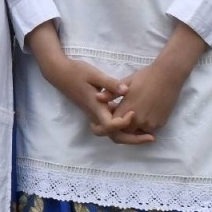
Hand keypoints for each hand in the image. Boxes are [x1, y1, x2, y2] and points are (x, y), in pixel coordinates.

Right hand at [27, 22, 151, 143]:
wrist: (59, 73)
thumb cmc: (76, 72)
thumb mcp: (93, 74)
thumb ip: (110, 83)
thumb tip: (126, 90)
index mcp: (95, 106)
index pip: (110, 125)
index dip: (123, 123)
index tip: (133, 112)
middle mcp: (95, 114)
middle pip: (113, 136)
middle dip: (133, 139)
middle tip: (151, 137)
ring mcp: (95, 114)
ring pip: (112, 132)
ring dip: (130, 135)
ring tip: (147, 132)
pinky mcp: (96, 111)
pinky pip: (111, 125)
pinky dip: (123, 127)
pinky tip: (134, 119)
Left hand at [108, 22, 206, 134]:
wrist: (168, 76)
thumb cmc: (145, 76)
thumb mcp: (126, 82)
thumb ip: (111, 93)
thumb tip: (97, 98)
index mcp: (127, 108)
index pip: (113, 125)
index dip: (110, 121)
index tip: (111, 115)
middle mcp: (138, 119)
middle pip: (124, 132)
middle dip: (121, 127)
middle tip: (121, 116)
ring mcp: (150, 123)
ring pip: (136, 132)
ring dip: (133, 127)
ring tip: (133, 113)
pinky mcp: (160, 124)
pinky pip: (147, 130)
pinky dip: (143, 126)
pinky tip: (143, 113)